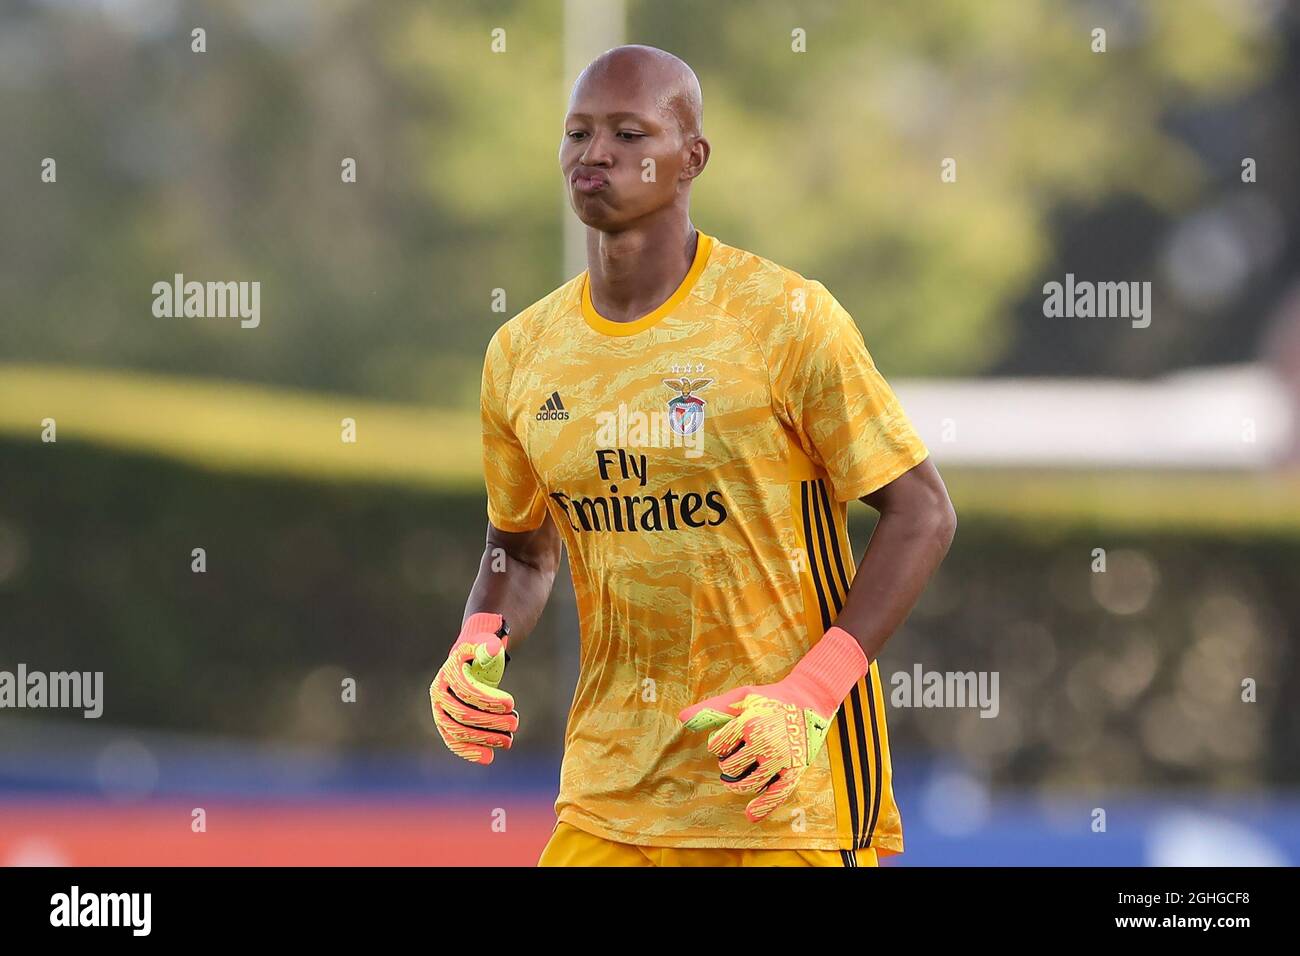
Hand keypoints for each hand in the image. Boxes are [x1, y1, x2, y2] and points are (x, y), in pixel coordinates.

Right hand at [430, 612, 517, 763]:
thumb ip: (489, 647)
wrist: (470, 664)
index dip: (488, 699)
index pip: (466, 689)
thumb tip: (494, 648)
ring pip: (458, 731)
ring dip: (484, 739)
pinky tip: (489, 758)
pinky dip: (470, 751)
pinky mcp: (445, 725)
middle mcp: (439, 693)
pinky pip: (454, 742)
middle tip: (516, 723)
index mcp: (448, 672)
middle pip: (462, 714)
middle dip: (490, 722)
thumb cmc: (482, 654)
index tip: (511, 704)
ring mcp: (440, 711)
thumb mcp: (487, 646)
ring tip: (508, 741)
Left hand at [678, 627, 866, 820]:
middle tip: (738, 755)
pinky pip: (776, 795)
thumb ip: (711, 709)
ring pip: (746, 783)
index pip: (717, 745)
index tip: (729, 739)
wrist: (809, 700)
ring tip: (739, 775)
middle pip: (729, 766)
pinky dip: (762, 808)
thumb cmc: (770, 699)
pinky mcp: (794, 771)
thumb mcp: (741, 697)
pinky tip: (750, 815)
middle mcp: (764, 741)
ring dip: (737, 783)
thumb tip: (681, 718)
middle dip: (728, 763)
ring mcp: (780, 758)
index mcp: (748, 722)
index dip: (719, 744)